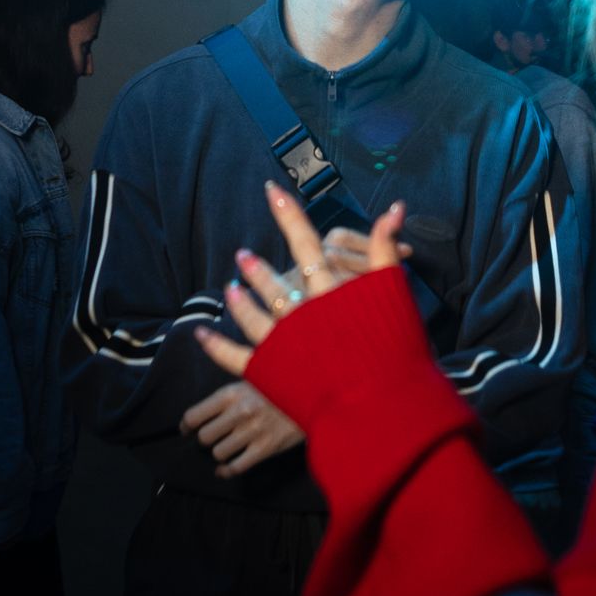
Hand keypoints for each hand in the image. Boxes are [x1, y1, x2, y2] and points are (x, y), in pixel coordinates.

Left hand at [180, 381, 305, 476]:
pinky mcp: (266, 449)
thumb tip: (204, 354)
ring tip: (226, 446)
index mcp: (232, 392)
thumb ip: (228, 375)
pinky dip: (227, 471)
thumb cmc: (283, 382)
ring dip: (220, 452)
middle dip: (206, 438)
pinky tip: (225, 468)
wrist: (317, 394)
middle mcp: (239, 413)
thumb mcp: (254, 371)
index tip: (187, 428)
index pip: (194, 415)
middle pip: (204, 437)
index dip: (187, 425)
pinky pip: (236, 467)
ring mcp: (252, 432)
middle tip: (213, 436)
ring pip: (218, 453)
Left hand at [194, 181, 406, 379]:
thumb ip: (386, 248)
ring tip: (230, 289)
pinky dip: (215, 345)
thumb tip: (395, 206)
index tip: (271, 190)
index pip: (306, 243)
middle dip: (258, 268)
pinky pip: (234, 356)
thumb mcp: (394, 293)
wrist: (380, 405)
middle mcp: (300, 312)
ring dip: (240, 300)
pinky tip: (200, 333)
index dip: (289, 215)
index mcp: (329, 291)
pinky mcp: (267, 372)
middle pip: (275, 281)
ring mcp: (280, 342)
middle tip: (243, 256)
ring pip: (252, 314)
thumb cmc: (394, 350)